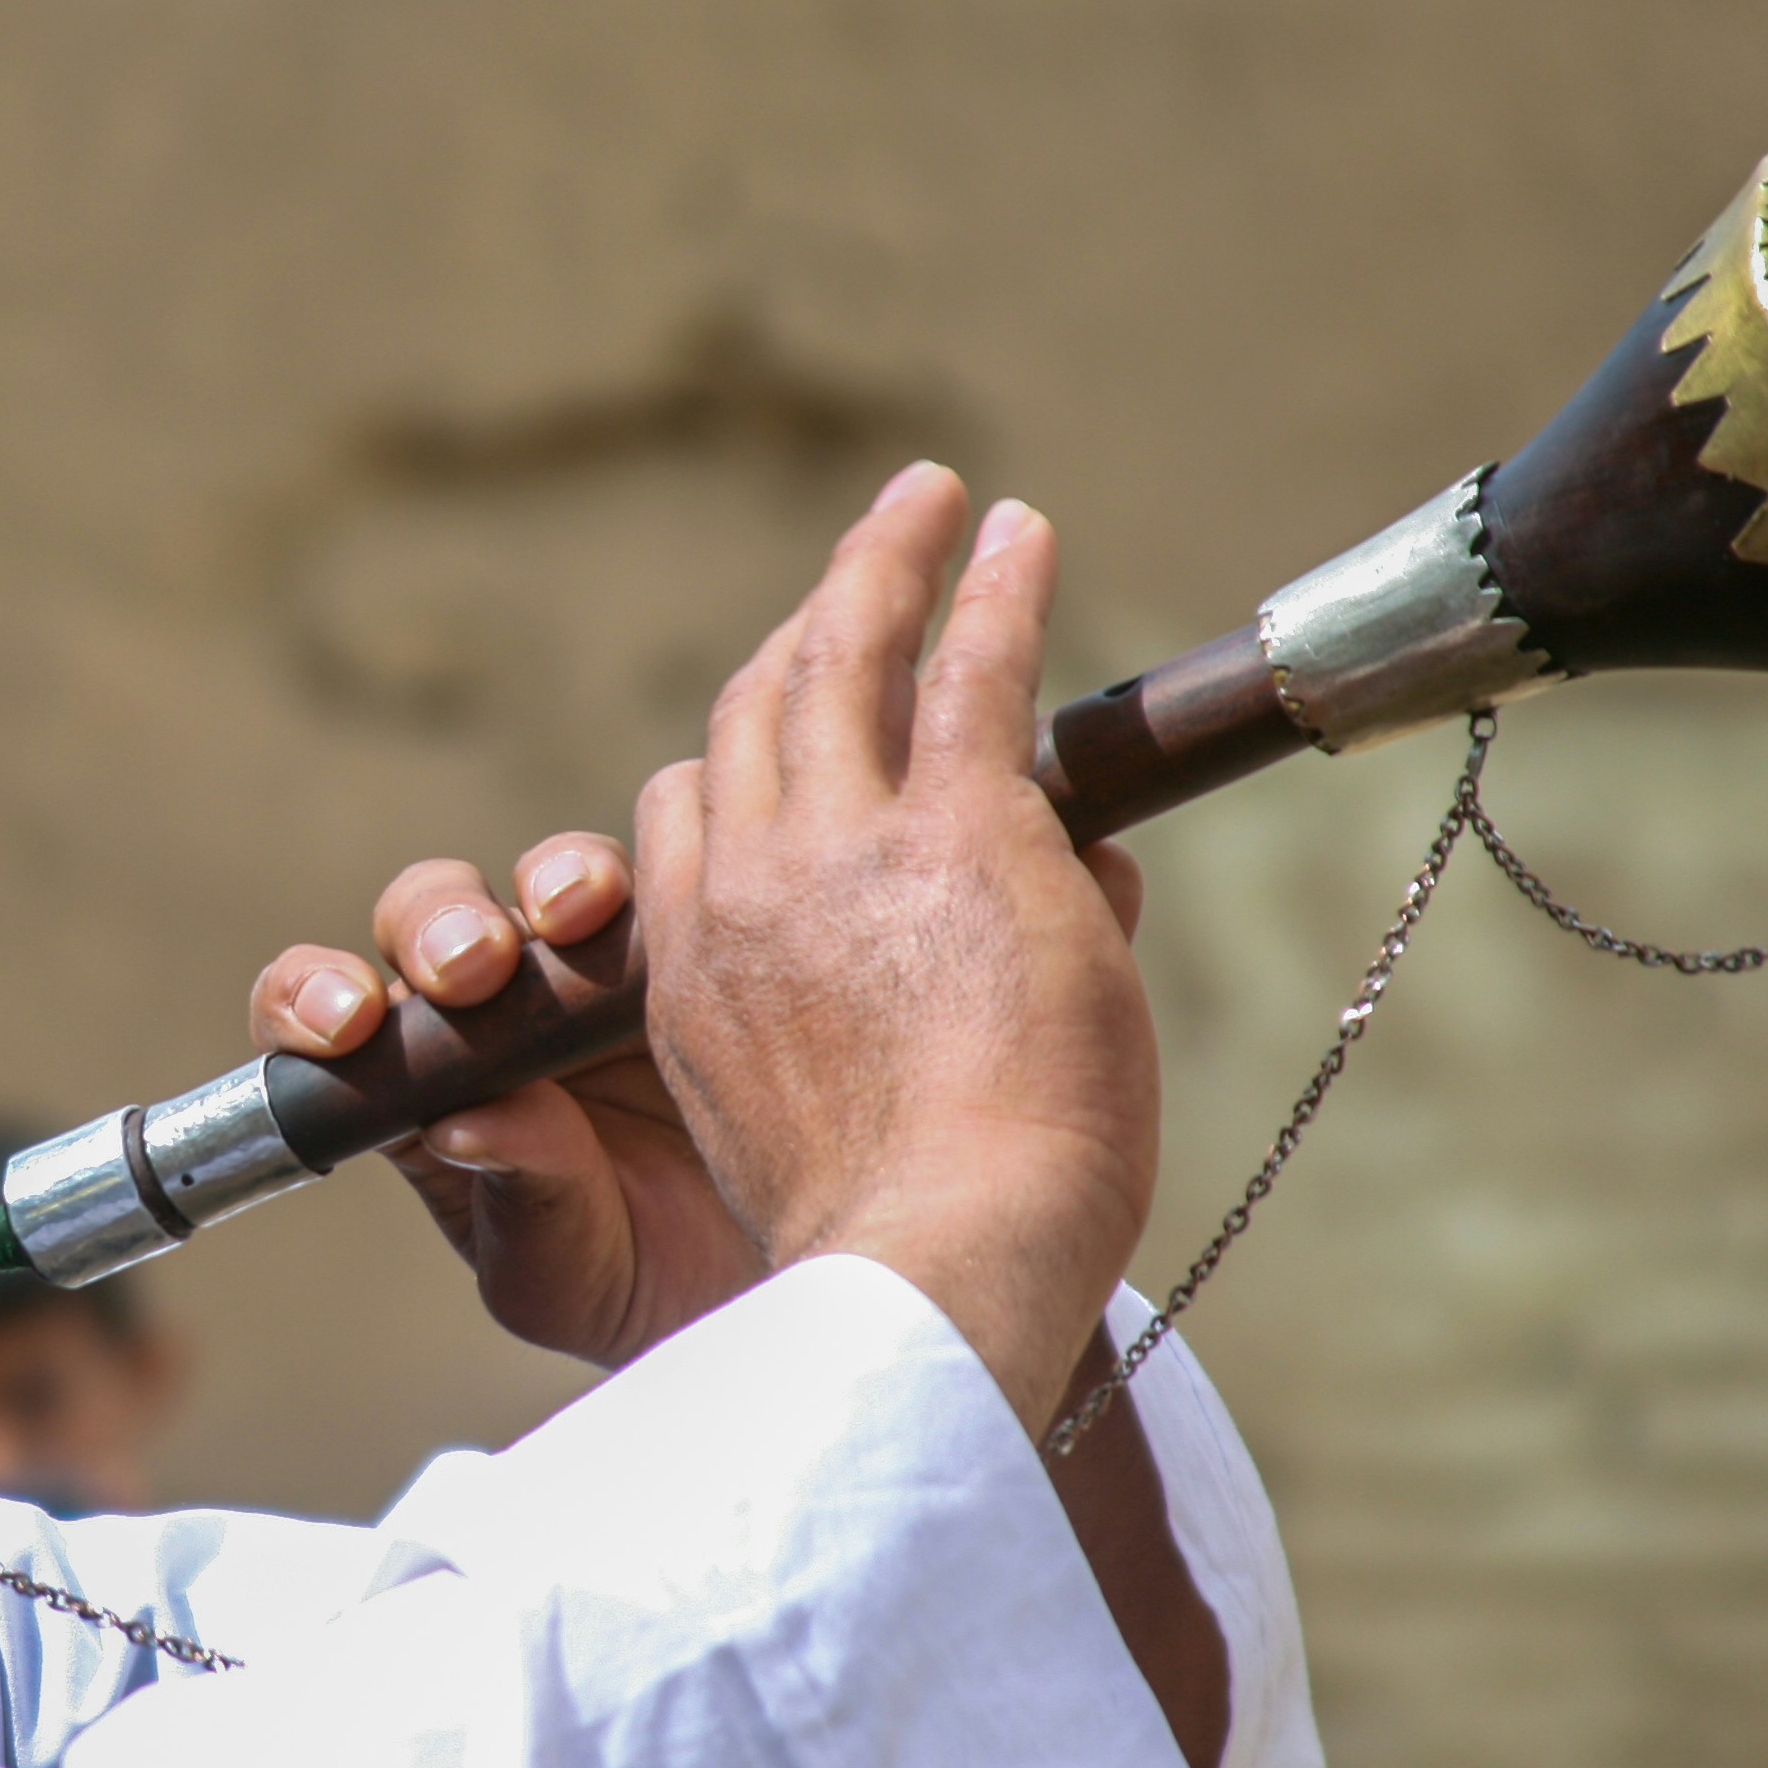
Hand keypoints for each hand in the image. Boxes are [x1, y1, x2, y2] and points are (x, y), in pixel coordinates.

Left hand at [248, 836, 767, 1370]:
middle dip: (435, 927)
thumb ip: (514, 1196)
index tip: (344, 1026)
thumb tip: (465, 1125)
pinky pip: (661, 884)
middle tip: (470, 969)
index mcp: (413, 1088)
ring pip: (542, 881)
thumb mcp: (560, 1274)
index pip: (320, 1016)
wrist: (774, 1276)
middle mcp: (485, 1011)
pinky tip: (666, 905)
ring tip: (572, 915)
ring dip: (550, 879)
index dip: (309, 998)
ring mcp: (582, 968)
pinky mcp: (677, 945)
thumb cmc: (633, 1283)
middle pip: (428, 919)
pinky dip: (658, 878)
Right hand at [636, 462, 1156, 1432]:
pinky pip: (967, 669)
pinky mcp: (956, 830)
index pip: (690, 816)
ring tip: (928, 501)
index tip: (800, 722)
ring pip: (842, 657)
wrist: (925, 1266)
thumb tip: (1076, 893)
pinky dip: (991, 586)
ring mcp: (840, 847)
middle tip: (861, 562)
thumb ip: (894, 1009)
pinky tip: (1016, 529)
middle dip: (806, 623)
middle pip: (753, 713)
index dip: (746, 756)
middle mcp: (744, 886)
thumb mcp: (818, 1132)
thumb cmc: (897, 1247)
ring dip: (886, 562)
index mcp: (693, 972)